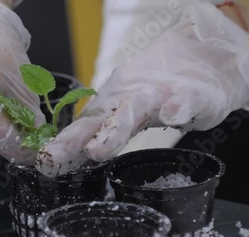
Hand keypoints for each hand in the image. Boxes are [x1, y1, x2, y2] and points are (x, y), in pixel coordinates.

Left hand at [36, 2, 248, 177]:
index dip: (65, 145)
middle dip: (75, 139)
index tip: (43, 163)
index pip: (85, 128)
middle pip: (100, 119)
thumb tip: (77, 156)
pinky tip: (172, 113)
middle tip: (54, 156)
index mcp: (115, 107)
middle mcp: (131, 98)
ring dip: (115, 129)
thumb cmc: (160, 94)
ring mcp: (161, 94)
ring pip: (136, 109)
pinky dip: (179, 106)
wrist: (204, 60)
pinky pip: (186, 100)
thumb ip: (107, 134)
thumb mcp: (129, 116)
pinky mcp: (193, 94)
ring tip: (98, 150)